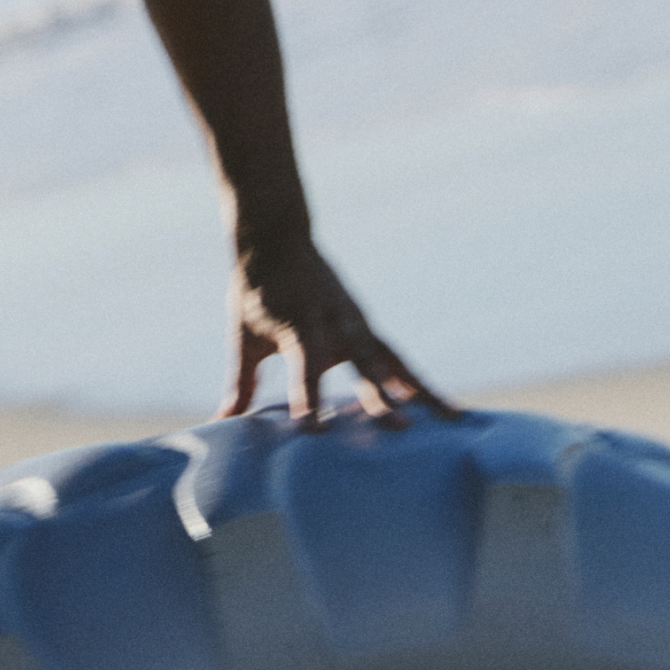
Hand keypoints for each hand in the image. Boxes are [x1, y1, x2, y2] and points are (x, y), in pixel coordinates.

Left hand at [223, 227, 457, 426]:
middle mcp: (335, 322)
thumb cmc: (256, 290)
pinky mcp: (368, 328)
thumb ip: (240, 381)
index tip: (312, 429)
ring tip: (448, 419)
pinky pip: (398, 357)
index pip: (303, 364)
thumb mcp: (243, 334)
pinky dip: (418, 381)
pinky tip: (442, 408)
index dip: (308, 394)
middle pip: (361, 362)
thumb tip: (222, 422)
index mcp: (299, 322)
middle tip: (398, 427)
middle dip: (379, 395)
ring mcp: (357, 323)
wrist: (280, 240)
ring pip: (393, 360)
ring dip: (419, 389)